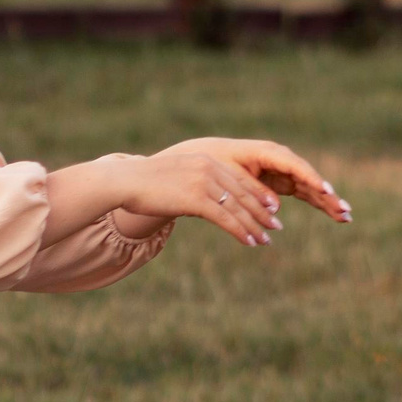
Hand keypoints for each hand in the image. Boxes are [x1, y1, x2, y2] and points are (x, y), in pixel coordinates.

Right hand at [122, 138, 348, 246]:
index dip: (257, 195)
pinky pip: (225, 218)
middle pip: (243, 194)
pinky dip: (240, 231)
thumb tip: (203, 200)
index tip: (271, 207)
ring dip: (254, 226)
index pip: (239, 179)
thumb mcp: (175, 177)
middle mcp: (209, 168)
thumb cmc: (144, 183)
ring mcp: (203, 182)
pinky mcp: (196, 199)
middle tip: (276, 226)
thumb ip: (194, 184)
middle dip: (262, 212)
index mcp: (206, 160)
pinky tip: (250, 241)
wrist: (124, 181)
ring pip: (237, 208)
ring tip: (266, 239)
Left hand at [171, 137, 350, 221]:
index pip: (294, 165)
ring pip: (311, 188)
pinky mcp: (284, 184)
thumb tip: (276, 209)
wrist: (208, 159)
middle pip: (309, 178)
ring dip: (328, 202)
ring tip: (346, 217)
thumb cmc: (216, 163)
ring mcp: (285, 172)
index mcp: (267, 152)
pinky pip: (307, 194)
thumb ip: (254, 190)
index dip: (311, 178)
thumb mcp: (230, 176)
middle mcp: (281, 161)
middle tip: (345, 209)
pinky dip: (320, 204)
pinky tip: (335, 215)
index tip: (326, 191)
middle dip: (327, 194)